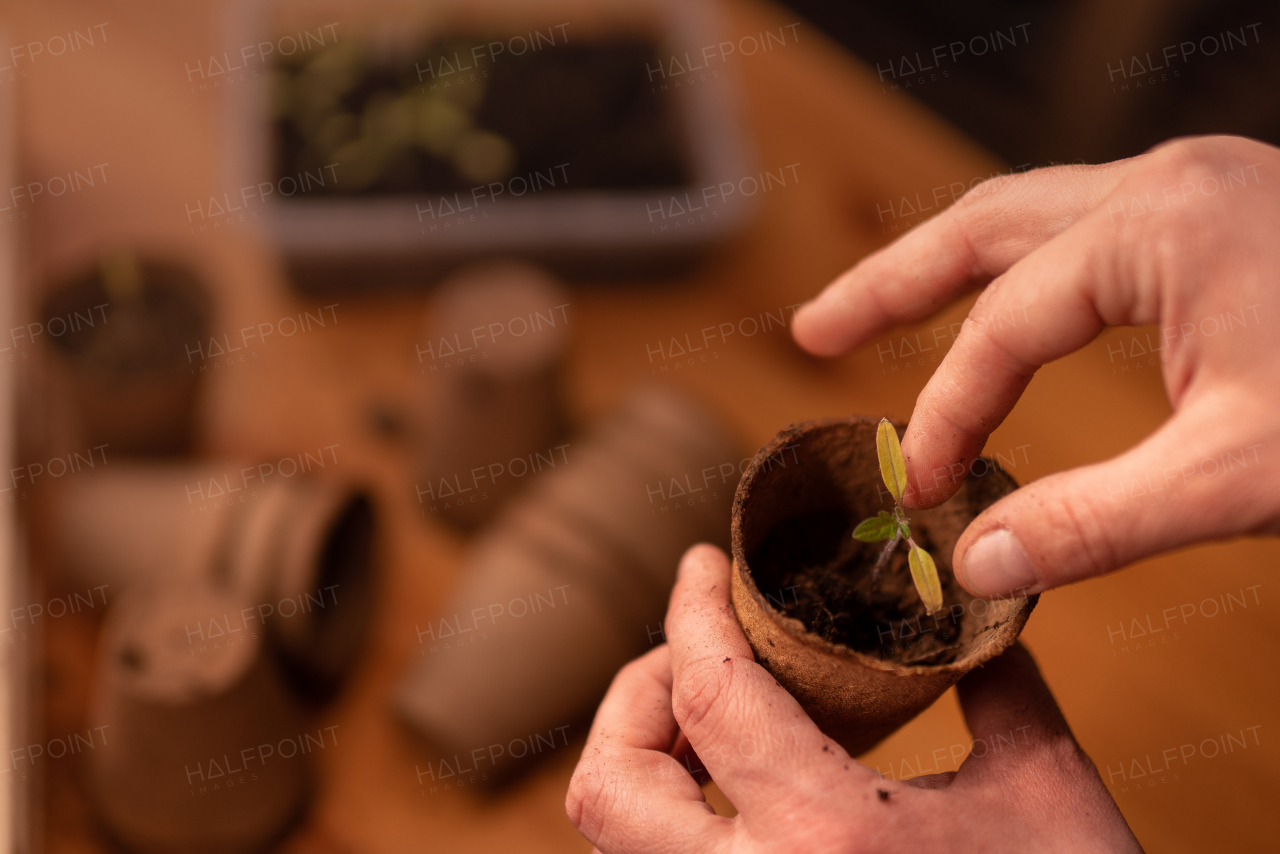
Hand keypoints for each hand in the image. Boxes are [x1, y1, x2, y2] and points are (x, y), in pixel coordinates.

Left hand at [566, 545, 1140, 853]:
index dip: (692, 610)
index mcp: (825, 836)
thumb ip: (997, 688)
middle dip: (635, 700)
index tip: (704, 566)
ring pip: (620, 842)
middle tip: (694, 655)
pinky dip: (674, 821)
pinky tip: (738, 797)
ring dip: (646, 764)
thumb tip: (969, 627)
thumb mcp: (1048, 794)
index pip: (708, 693)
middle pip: (609, 786)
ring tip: (711, 720)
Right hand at [792, 134, 1279, 597]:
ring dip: (940, 263)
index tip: (919, 491)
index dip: (947, 414)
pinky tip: (995, 298)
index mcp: (1160, 226)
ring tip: (872, 309)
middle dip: (888, 285)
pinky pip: (1080, 223)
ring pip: (1024, 212)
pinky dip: (1012, 263)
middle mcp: (1165, 183)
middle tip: (813, 334)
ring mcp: (1193, 187)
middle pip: (981, 227)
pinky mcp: (1216, 210)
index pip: (1004, 325)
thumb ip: (1097, 523)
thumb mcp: (1243, 477)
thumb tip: (975, 565)